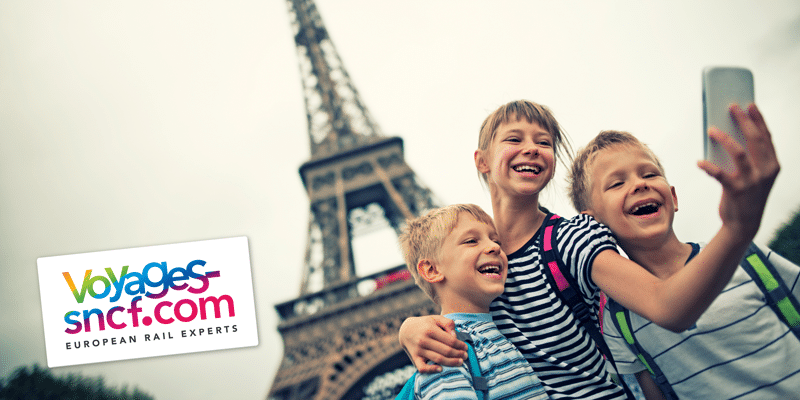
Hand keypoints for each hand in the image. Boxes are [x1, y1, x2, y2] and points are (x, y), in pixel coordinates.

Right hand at [398, 315, 467, 372]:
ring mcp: (419, 350)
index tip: (466, 347)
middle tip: (465, 356)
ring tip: (460, 362)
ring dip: (451, 363)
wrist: (406, 330)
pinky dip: (432, 370)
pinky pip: (422, 368)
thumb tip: (455, 336)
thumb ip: (448, 323)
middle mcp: (424, 340)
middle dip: (458, 354)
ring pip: (438, 359)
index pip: (450, 340)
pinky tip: (441, 369)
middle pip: (446, 351)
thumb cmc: (425, 324)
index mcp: (430, 329)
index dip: (460, 345)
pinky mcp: (415, 358)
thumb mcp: (436, 318)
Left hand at [698, 104, 779, 238]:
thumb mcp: (753, 175)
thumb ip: (747, 157)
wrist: (744, 224)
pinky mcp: (736, 190)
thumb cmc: (745, 195)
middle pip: (755, 139)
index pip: (766, 137)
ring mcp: (752, 181)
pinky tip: (699, 162)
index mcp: (773, 165)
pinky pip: (720, 175)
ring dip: (724, 138)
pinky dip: (708, 167)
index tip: (750, 105)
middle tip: (731, 107)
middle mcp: (766, 171)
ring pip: (739, 152)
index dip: (758, 119)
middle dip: (743, 120)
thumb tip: (727, 133)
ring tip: (711, 129)